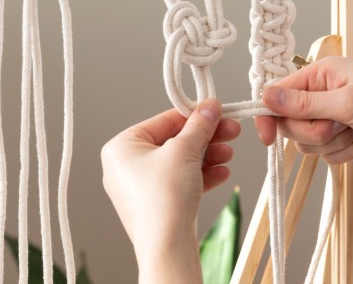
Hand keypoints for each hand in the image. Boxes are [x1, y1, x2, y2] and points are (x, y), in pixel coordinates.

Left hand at [101, 99, 239, 280]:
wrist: (167, 245)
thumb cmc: (163, 198)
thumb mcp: (184, 150)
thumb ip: (199, 125)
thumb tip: (209, 106)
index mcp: (121, 147)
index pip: (163, 120)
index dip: (194, 115)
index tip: (216, 110)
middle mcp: (126, 166)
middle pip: (174, 141)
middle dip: (206, 138)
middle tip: (230, 130)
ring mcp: (141, 187)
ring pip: (180, 162)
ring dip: (208, 156)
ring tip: (228, 154)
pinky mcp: (157, 204)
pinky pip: (180, 182)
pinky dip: (201, 176)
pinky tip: (222, 173)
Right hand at [255, 57, 352, 167]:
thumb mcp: (348, 101)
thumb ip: (305, 103)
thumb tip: (266, 96)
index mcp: (323, 73)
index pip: (280, 94)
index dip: (271, 116)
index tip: (267, 138)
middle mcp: (324, 93)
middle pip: (292, 122)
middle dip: (314, 132)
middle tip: (339, 126)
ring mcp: (334, 117)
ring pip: (308, 142)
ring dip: (333, 144)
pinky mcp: (343, 139)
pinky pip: (326, 155)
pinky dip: (345, 153)